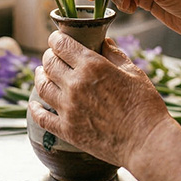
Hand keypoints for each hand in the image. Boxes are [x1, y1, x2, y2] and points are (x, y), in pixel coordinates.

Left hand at [28, 31, 174, 168]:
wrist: (146, 142)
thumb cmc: (145, 107)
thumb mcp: (134, 73)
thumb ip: (115, 55)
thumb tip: (104, 41)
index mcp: (92, 66)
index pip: (62, 44)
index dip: (56, 38)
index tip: (57, 38)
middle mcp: (75, 84)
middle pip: (49, 62)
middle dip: (49, 55)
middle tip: (52, 55)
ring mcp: (68, 108)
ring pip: (42, 86)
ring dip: (40, 76)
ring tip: (42, 73)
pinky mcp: (67, 130)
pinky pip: (41, 117)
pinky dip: (35, 108)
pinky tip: (34, 104)